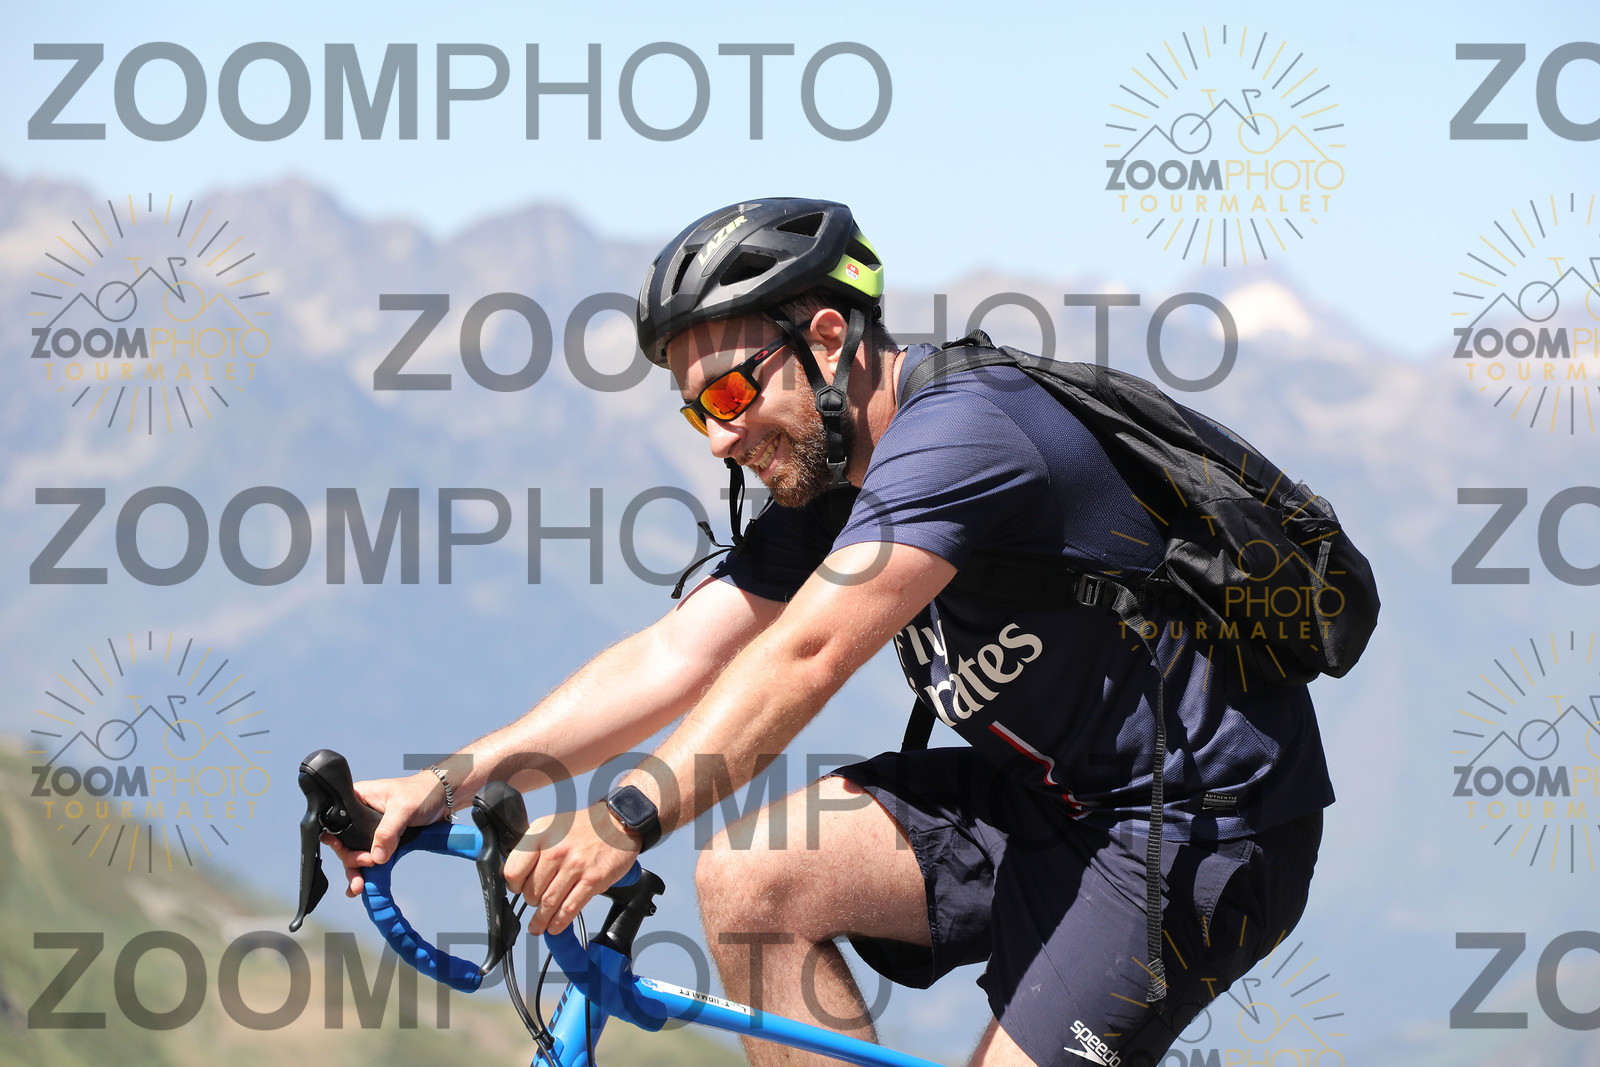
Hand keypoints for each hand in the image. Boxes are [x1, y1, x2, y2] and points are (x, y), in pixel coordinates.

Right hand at [321, 772, 447, 896]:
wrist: (445, 798)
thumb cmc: (423, 792)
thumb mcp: (404, 808)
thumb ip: (388, 831)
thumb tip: (377, 857)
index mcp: (359, 798)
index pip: (337, 822)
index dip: (338, 839)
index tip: (344, 851)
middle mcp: (361, 814)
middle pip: (345, 842)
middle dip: (351, 859)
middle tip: (367, 864)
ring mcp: (372, 829)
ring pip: (357, 853)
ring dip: (357, 870)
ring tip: (359, 887)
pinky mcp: (384, 840)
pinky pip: (372, 857)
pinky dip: (368, 872)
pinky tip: (363, 885)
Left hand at [505, 802, 641, 935]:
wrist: (617, 823)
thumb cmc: (583, 827)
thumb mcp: (551, 826)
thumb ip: (533, 848)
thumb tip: (515, 874)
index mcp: (540, 835)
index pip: (513, 871)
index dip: (514, 886)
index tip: (518, 890)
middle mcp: (556, 850)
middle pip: (531, 891)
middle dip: (531, 903)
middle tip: (535, 905)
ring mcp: (575, 865)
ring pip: (549, 903)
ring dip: (541, 920)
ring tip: (538, 926)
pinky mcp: (593, 879)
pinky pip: (570, 908)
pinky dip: (559, 922)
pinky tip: (554, 926)